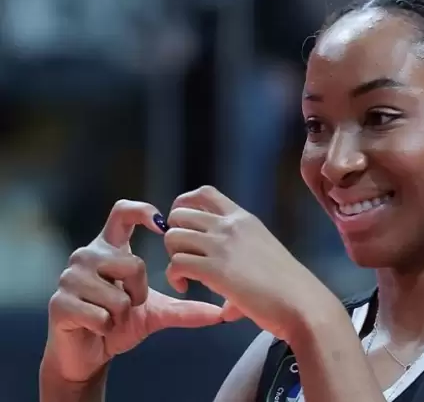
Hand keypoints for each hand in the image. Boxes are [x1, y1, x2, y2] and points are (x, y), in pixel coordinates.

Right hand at [44, 200, 223, 382]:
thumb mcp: (156, 313)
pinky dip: (107, 327)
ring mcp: (70, 277)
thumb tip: (221, 313)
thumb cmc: (119, 324)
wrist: (87, 354)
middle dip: (140, 291)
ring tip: (112, 316)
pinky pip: (101, 314)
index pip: (122, 213)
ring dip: (122, 313)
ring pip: (117, 293)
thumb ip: (185, 308)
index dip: (143, 211)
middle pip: (131, 263)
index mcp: (110, 249)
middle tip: (131, 304)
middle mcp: (87, 256)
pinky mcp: (60, 303)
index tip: (163, 224)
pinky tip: (98, 327)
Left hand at [164, 186, 337, 340]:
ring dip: (173, 255)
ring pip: (173, 237)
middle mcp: (230, 226)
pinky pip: (176, 263)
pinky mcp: (214, 270)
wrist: (300, 302)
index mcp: (244, 219)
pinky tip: (184, 287)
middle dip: (174, 234)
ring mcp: (222, 246)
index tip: (184, 226)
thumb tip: (228, 305)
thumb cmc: (289, 285)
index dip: (184, 205)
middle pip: (180, 214)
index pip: (205, 193)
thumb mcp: (264, 254)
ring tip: (185, 274)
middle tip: (184, 255)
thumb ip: (241, 264)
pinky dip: (174, 276)